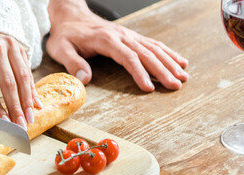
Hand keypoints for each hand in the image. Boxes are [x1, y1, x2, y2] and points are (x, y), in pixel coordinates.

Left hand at [0, 33, 40, 128]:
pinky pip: (29, 72)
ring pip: (22, 77)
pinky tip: (35, 105)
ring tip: (29, 118)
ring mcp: (10, 46)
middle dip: (15, 107)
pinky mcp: (21, 48)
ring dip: (27, 101)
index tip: (4, 124)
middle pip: (8, 82)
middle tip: (20, 126)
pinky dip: (32, 90)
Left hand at [47, 8, 188, 91]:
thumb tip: (85, 80)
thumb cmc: (64, 35)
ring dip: (170, 62)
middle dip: (163, 70)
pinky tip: (180, 62)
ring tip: (184, 77)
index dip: (139, 73)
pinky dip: (168, 53)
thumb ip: (72, 63)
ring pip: (154, 48)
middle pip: (146, 54)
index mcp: (105, 40)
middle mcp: (121, 36)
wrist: (70, 16)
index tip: (149, 89)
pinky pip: (153, 44)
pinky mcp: (130, 37)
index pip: (127, 58)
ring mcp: (128, 35)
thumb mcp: (60, 49)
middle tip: (176, 86)